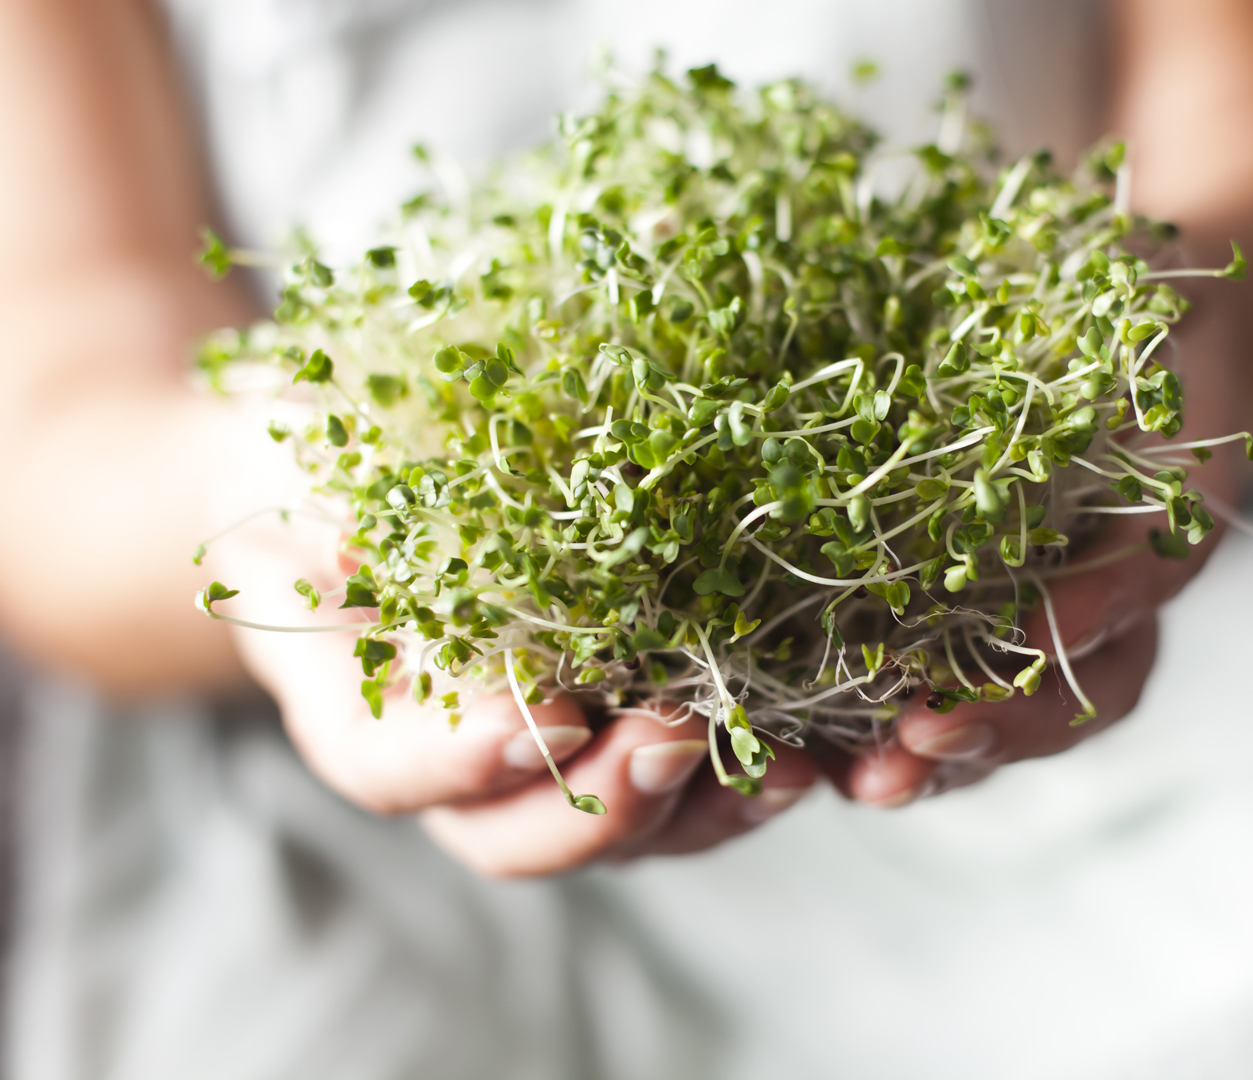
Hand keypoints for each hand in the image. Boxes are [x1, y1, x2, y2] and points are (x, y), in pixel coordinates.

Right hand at [208, 485, 816, 878]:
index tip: (537, 719)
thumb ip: (338, 516)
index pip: (388, 768)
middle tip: (666, 738)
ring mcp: (553, 755)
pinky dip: (754, 777)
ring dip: (699, 809)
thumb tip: (356, 543)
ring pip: (621, 833)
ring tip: (770, 768)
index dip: (459, 763)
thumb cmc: (336, 464)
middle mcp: (459, 758)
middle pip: (519, 835)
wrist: (378, 469)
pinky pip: (691, 785)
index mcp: (362, 705)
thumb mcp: (312, 475)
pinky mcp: (632, 724)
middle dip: (603, 800)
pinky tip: (821, 753)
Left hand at [832, 314, 1238, 806]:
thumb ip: (1130, 321)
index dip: (1098, 611)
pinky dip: (875, 737)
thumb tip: (1110, 306)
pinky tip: (814, 758)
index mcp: (1161, 513)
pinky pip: (926, 701)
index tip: (1043, 631)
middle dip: (1005, 722)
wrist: (1090, 345)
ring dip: (938, 758)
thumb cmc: (1115, 302)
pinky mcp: (949, 632)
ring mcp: (1030, 624)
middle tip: (926, 739)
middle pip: (1079, 688)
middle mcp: (1105, 592)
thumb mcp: (1139, 289)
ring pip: (1005, 720)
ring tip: (868, 781)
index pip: (1147, 577)